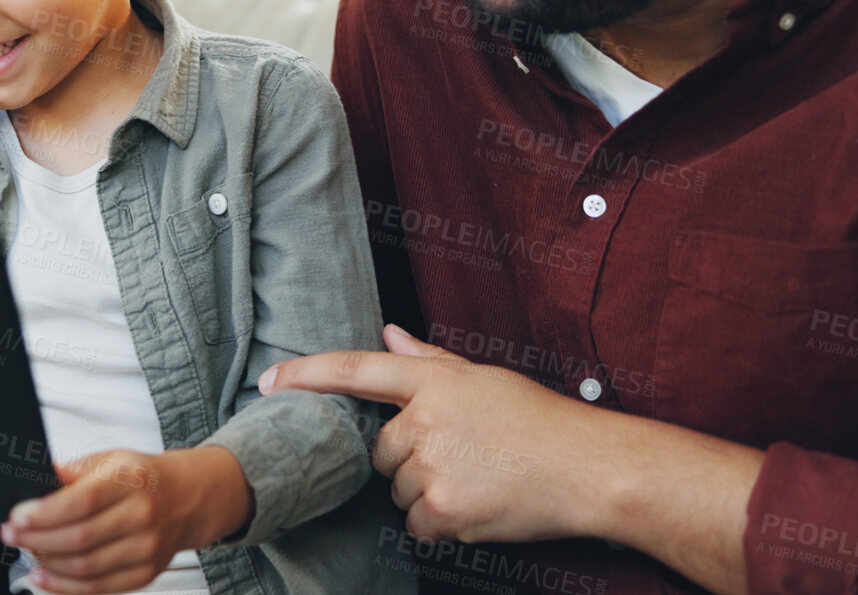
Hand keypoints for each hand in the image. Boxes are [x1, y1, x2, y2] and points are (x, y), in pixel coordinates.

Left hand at [0, 447, 249, 593]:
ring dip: (48, 564)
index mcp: (131, 480)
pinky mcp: (145, 572)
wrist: (188, 497)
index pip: (81, 502)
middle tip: (12, 534)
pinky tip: (45, 576)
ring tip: (27, 553)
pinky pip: (99, 587)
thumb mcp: (110, 459)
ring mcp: (146, 548)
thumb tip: (33, 480)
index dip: (43, 514)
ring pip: (86, 568)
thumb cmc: (143, 477)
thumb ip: (72, 472)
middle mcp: (142, 515)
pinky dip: (66, 587)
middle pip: (79, 538)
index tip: (17, 517)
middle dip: (36, 540)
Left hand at [264, 325, 765, 594]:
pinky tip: (476, 505)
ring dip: (425, 493)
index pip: (355, 370)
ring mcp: (433, 467)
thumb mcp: (484, 378)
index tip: (269, 382)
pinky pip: (415, 524)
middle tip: (459, 457)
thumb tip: (387, 334)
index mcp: (434, 382)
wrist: (588, 469)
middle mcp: (426, 421)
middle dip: (406, 460)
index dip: (306, 375)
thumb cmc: (541, 421)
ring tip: (477, 479)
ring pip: (397, 491)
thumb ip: (429, 360)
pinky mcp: (445, 510)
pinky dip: (438, 524)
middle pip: (379, 452)